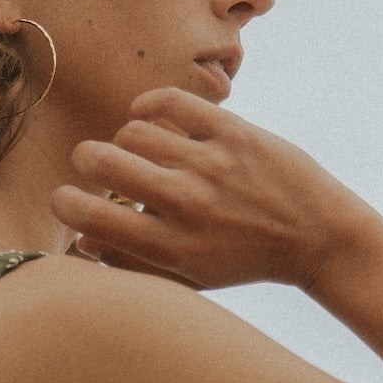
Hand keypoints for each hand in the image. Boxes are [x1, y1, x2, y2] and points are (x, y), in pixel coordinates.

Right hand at [50, 86, 371, 292]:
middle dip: (86, 161)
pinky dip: (150, 105)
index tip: (68, 199)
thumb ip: (134, 264)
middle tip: (95, 165)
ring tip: (137, 149)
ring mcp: (210, 164)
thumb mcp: (190, 278)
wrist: (319, 237)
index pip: (89, 218)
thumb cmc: (245, 262)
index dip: (64, 203)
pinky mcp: (234, 132)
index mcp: (170, 247)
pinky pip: (172, 103)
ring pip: (134, 130)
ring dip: (125, 138)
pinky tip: (149, 116)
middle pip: (101, 162)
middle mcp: (186, 204)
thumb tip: (83, 240)